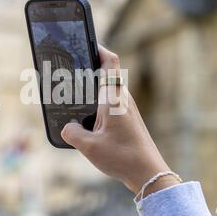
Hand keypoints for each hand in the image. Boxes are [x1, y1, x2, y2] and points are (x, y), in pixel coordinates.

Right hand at [61, 45, 176, 195]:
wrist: (148, 173)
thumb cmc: (123, 157)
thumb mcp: (89, 146)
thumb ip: (72, 132)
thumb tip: (68, 127)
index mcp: (113, 98)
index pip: (110, 62)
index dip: (97, 48)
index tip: (84, 42)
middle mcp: (122, 99)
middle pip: (106, 73)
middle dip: (89, 68)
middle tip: (70, 69)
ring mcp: (126, 109)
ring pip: (107, 90)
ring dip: (92, 88)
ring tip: (74, 94)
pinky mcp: (127, 119)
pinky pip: (109, 104)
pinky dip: (97, 104)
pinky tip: (85, 118)